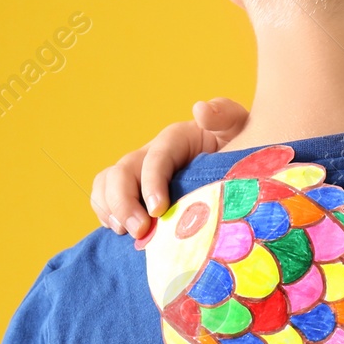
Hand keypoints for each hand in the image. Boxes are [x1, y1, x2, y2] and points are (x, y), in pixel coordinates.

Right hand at [90, 98, 248, 237]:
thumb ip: (224, 115)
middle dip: (124, 203)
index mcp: (175, 139)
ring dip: (111, 209)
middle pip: (122, 172)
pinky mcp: (133, 191)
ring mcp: (139, 173)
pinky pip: (104, 197)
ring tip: (128, 234)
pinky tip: (120, 232)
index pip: (155, 158)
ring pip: (107, 183)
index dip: (151, 183)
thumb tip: (200, 109)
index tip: (157, 210)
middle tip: (140, 232)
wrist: (236, 166)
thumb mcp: (238, 127)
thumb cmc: (239, 147)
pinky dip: (105, 214)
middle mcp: (151, 154)